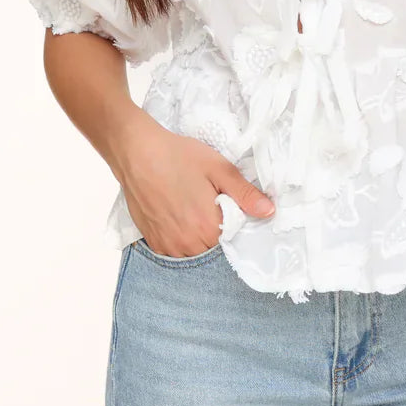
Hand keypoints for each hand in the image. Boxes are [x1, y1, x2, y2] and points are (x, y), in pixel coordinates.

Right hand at [108, 107, 275, 257]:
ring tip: (192, 211)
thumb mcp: (218, 168)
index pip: (234, 242)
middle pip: (213, 250)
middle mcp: (188, 245)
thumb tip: (269, 212)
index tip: (229, 210)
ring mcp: (168, 246)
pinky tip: (178, 217)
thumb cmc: (178, 156)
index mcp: (209, 229)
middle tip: (209, 207)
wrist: (136, 152)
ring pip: (193, 253)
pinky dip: (180, 240)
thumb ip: (245, 194)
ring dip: (198, 239)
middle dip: (217, 234)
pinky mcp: (152, 241)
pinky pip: (174, 251)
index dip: (234, 226)